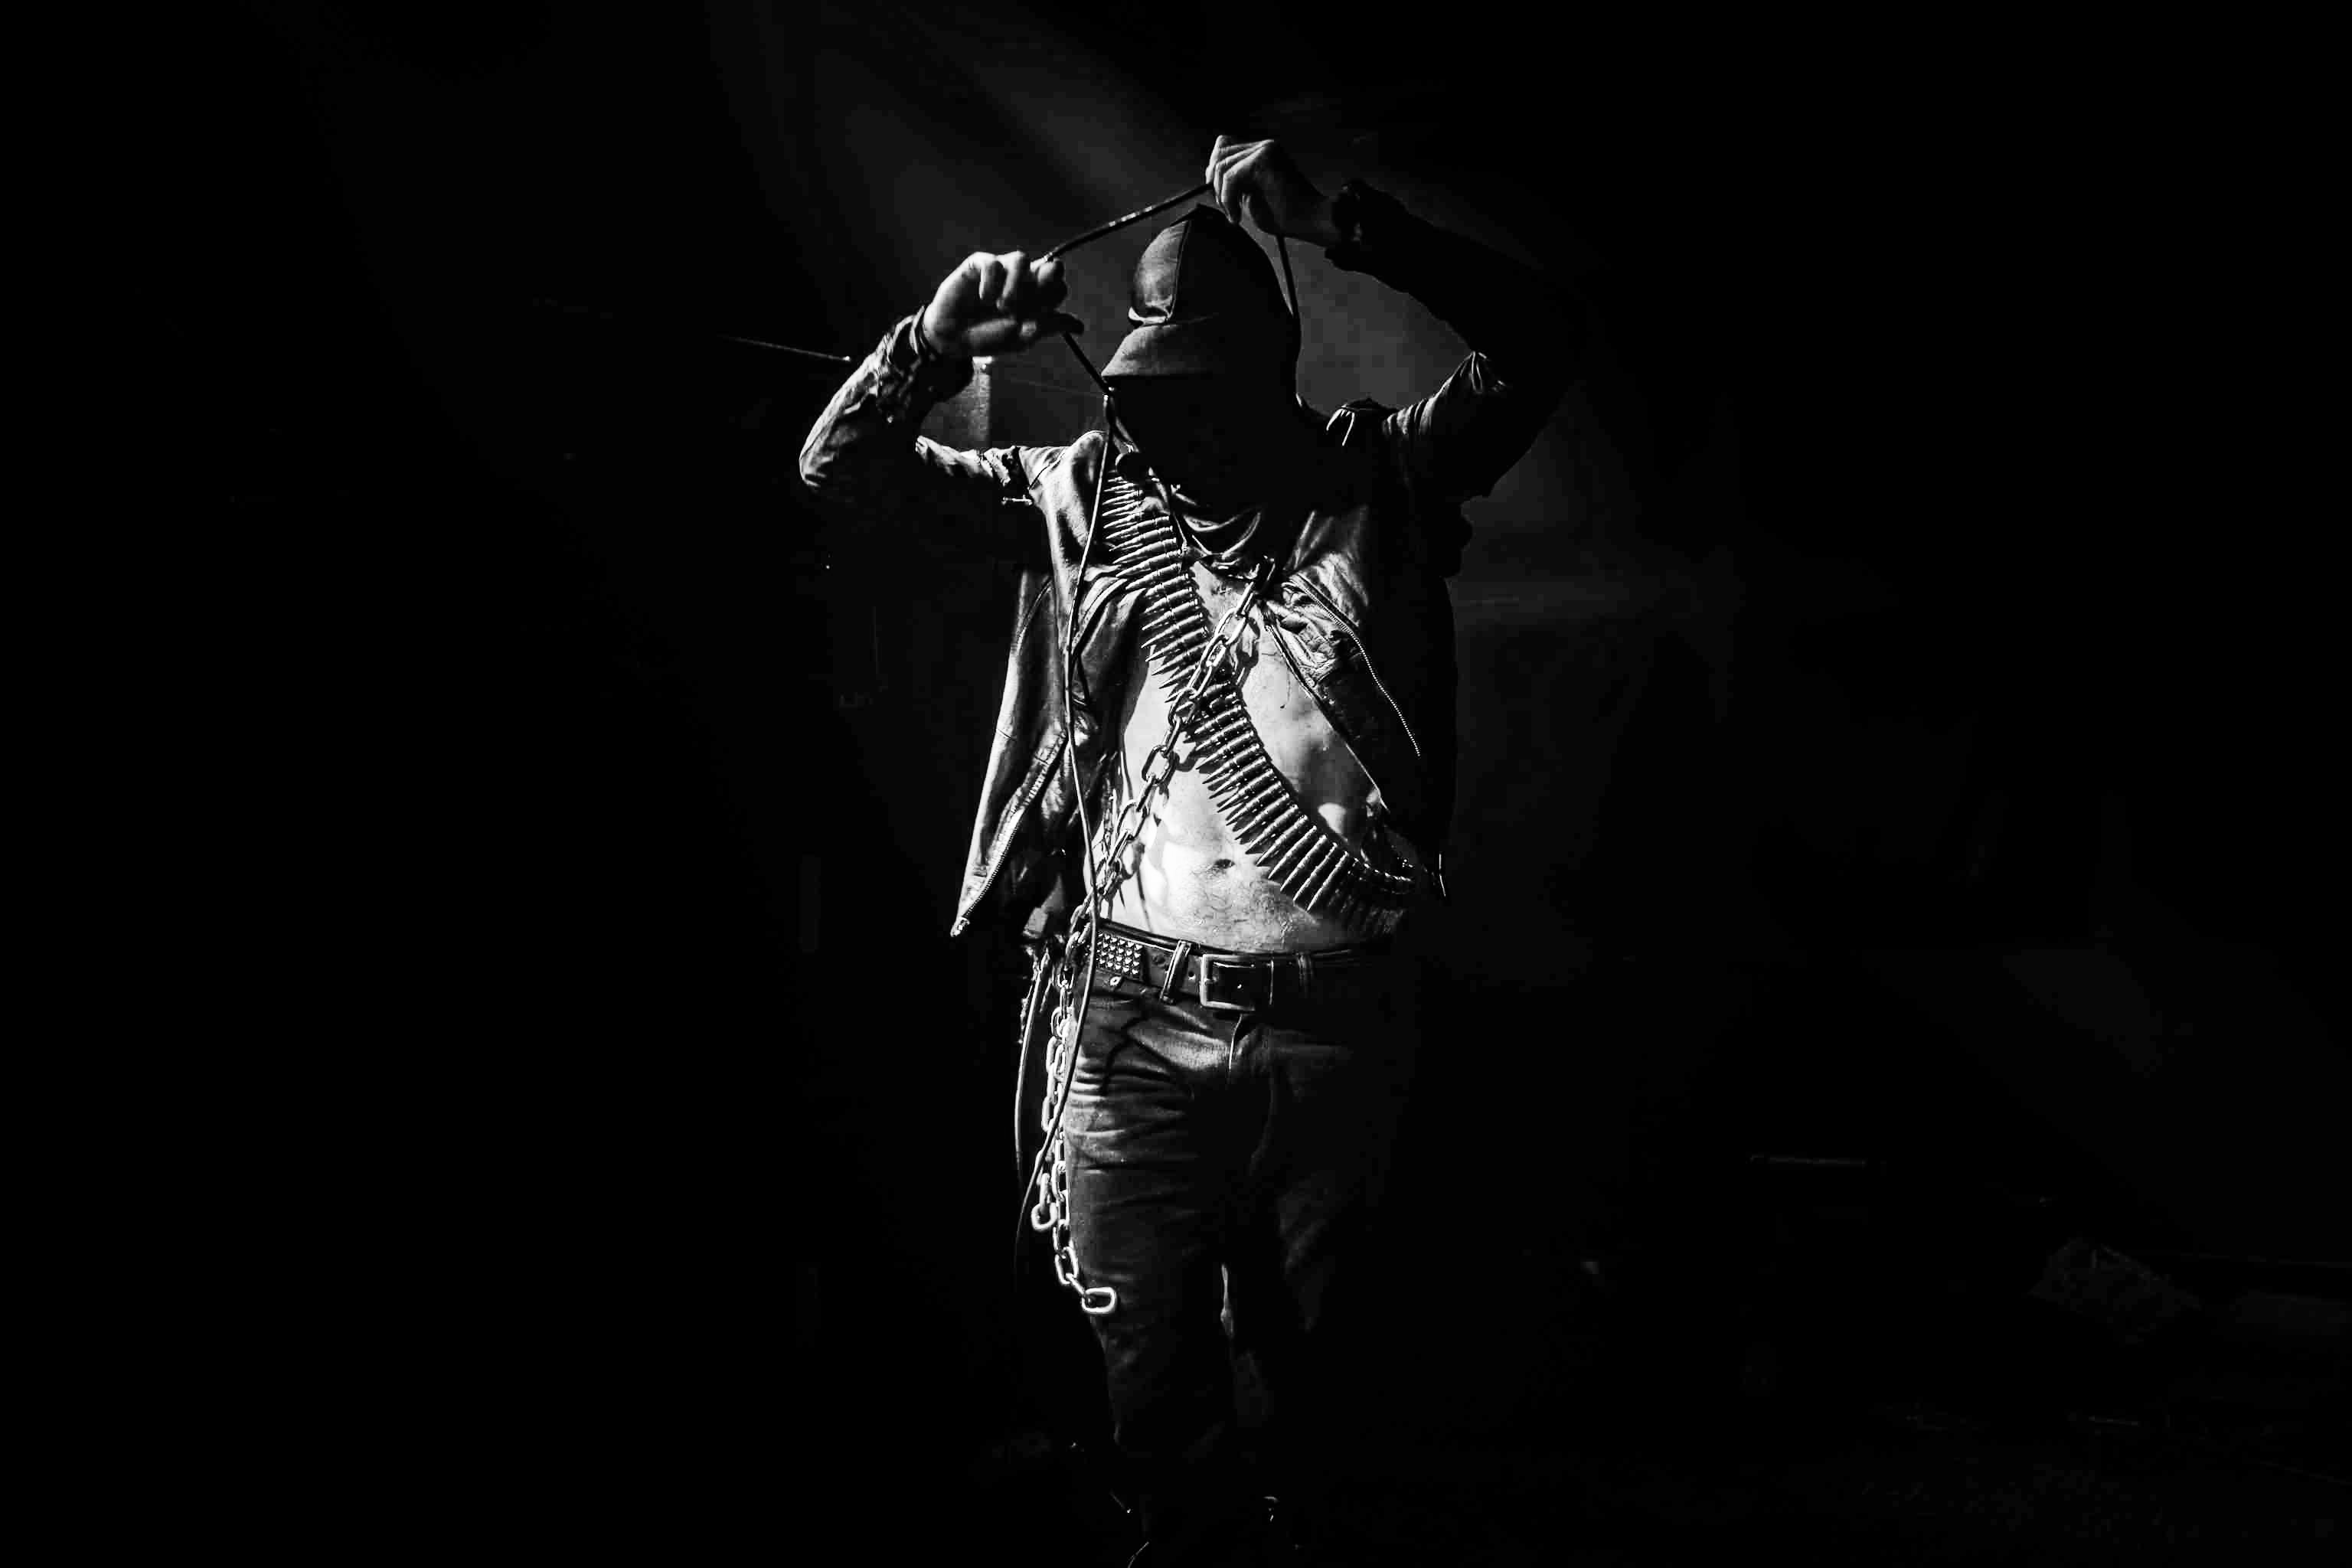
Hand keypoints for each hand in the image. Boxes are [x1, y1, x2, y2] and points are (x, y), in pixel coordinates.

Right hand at [920, 250, 1081, 357]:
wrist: (953, 339)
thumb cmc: (989, 338)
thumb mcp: (1023, 338)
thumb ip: (1050, 326)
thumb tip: (1080, 327)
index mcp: (1037, 296)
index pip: (1059, 286)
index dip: (1052, 299)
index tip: (1037, 316)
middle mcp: (1023, 280)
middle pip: (1051, 266)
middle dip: (1044, 284)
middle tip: (1029, 305)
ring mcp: (1002, 270)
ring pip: (1022, 258)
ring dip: (1014, 286)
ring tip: (1001, 307)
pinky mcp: (979, 264)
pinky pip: (993, 263)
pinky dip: (991, 283)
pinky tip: (983, 299)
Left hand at [1206, 135, 1338, 246]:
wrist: (1310, 220)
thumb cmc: (1285, 215)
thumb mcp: (1251, 197)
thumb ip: (1233, 183)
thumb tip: (1209, 173)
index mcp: (1264, 152)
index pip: (1226, 147)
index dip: (1216, 171)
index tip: (1220, 198)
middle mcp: (1265, 146)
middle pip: (1221, 151)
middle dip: (1215, 182)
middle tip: (1226, 208)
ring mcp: (1265, 149)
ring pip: (1222, 165)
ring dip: (1221, 195)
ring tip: (1233, 215)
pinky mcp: (1264, 159)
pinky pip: (1230, 176)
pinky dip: (1228, 199)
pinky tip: (1237, 217)